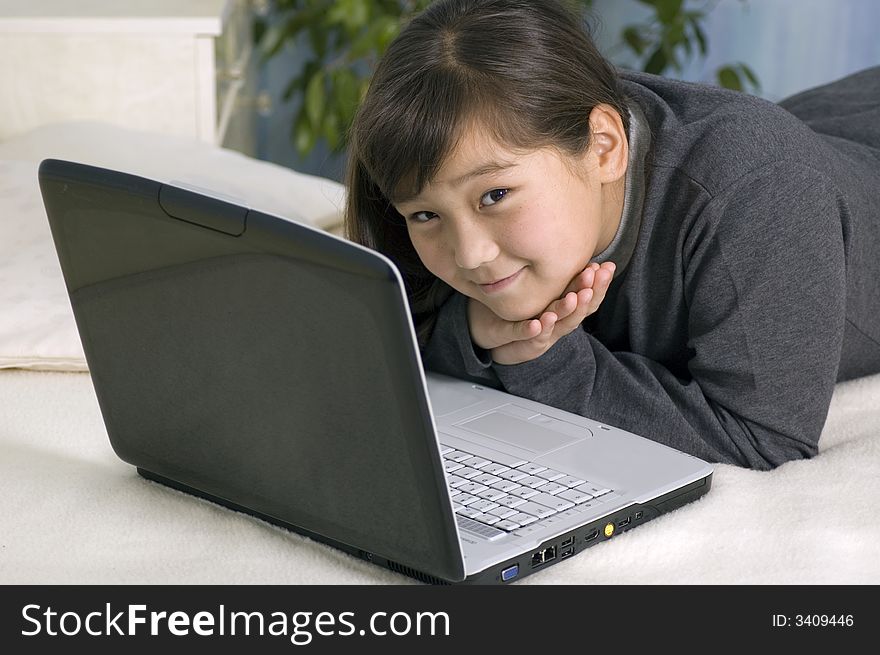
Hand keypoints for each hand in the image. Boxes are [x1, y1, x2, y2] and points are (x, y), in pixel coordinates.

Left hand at [468, 261, 615, 364]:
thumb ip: (559, 276)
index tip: (608, 267)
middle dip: (590, 293)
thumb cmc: (523, 312)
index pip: (588, 297)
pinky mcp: (517, 340)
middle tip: (595, 276)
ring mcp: (540, 335)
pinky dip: (535, 330)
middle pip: (579, 310)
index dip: (600, 284)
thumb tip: (574, 245)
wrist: (495, 339)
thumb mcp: (543, 292)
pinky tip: (540, 322)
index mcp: (565, 311)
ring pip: (559, 325)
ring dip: (568, 311)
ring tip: (574, 298)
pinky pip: (527, 336)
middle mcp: (558, 324)